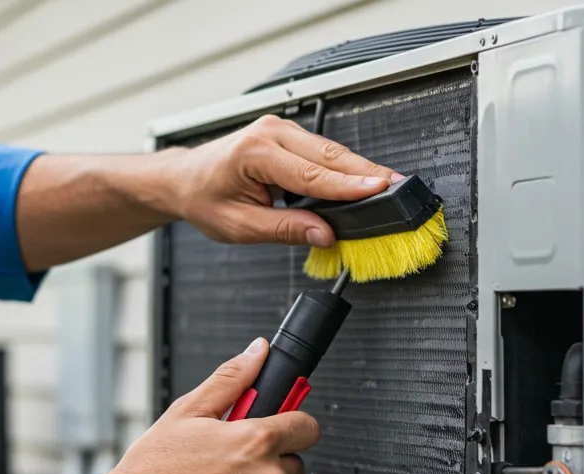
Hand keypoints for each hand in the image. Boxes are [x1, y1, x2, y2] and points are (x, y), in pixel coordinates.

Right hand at [101, 338, 319, 473]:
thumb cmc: (150, 473)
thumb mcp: (186, 412)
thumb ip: (231, 379)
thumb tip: (256, 354)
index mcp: (256, 441)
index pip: (307, 427)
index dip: (291, 424)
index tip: (280, 429)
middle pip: (293, 464)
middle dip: (269, 462)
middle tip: (231, 464)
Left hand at [164, 115, 400, 247]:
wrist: (184, 180)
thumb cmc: (204, 198)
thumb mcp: (239, 226)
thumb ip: (284, 230)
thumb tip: (323, 234)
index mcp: (255, 153)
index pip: (312, 173)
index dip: (348, 185)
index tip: (379, 190)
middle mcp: (271, 132)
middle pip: (330, 155)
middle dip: (367, 173)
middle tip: (399, 188)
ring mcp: (281, 129)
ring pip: (331, 150)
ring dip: (359, 169)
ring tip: (387, 187)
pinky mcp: (288, 135)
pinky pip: (323, 151)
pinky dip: (343, 167)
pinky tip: (362, 181)